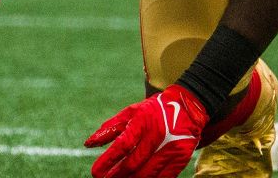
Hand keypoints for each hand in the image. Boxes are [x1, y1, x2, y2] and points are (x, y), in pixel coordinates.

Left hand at [84, 85, 208, 177]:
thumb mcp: (131, 112)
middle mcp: (157, 135)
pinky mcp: (180, 158)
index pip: (122, 145)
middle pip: (133, 164)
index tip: (96, 172)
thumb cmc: (154, 110)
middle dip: (116, 176)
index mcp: (143, 121)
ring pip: (146, 175)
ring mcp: (171, 148)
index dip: (108, 161)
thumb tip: (88, 144)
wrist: (189, 107)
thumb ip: (110, 128)